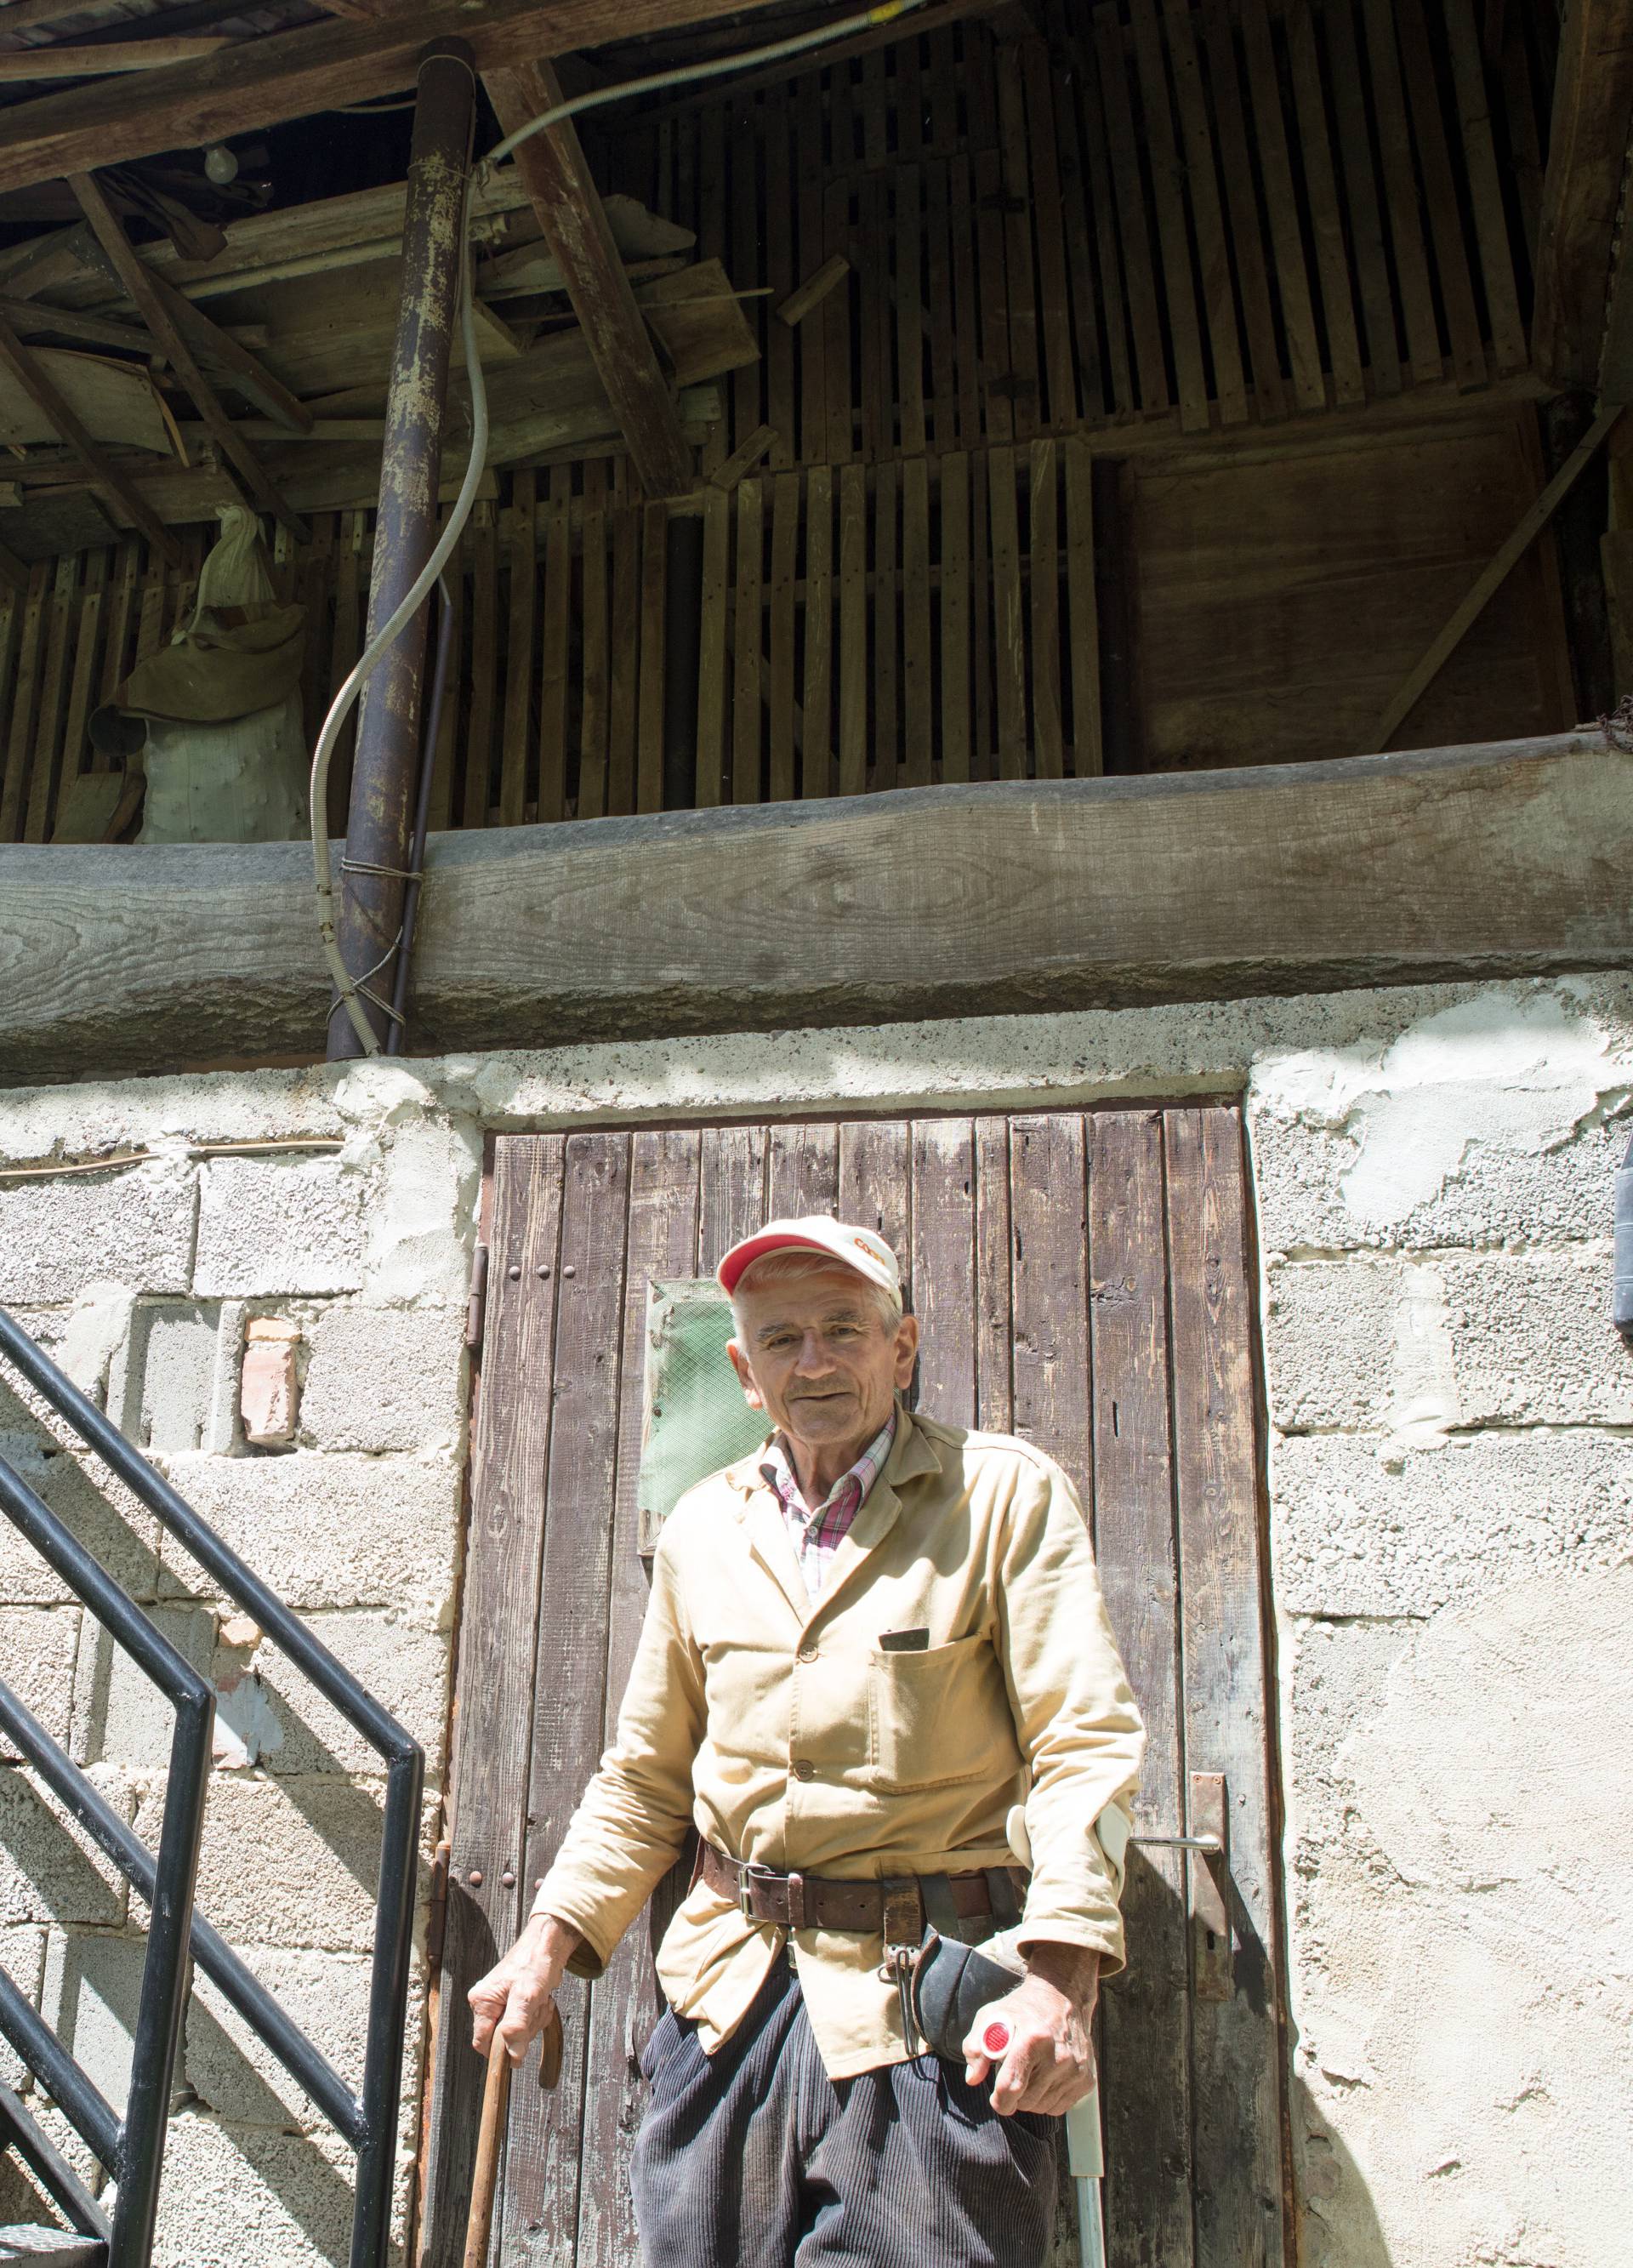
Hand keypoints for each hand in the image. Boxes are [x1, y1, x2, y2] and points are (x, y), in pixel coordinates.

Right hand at [468, 1911, 579, 2064]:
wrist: (549, 1944)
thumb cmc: (535, 1962)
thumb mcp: (526, 1995)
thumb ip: (516, 2025)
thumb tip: (513, 2056)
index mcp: (482, 2001)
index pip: (483, 2042)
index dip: (501, 2049)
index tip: (520, 2045)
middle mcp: (487, 2004)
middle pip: (502, 2039)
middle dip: (524, 2030)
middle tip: (536, 2009)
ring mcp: (501, 2004)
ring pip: (516, 2033)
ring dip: (533, 2021)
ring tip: (541, 2000)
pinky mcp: (514, 2004)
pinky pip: (525, 2024)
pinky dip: (537, 2016)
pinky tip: (543, 2001)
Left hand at [962, 1943, 1098, 2116]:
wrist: (1062, 1994)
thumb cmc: (1023, 2008)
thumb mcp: (992, 2016)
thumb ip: (975, 2046)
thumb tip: (972, 2078)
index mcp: (1032, 2040)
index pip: (1011, 2088)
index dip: (999, 2101)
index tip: (996, 2099)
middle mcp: (1058, 2056)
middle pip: (1026, 2102)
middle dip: (1014, 2097)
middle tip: (1014, 2077)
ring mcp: (1075, 2069)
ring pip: (1043, 2107)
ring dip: (1031, 2098)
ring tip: (1030, 2074)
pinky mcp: (1087, 2078)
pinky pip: (1061, 2106)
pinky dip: (1049, 2099)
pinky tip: (1046, 2077)